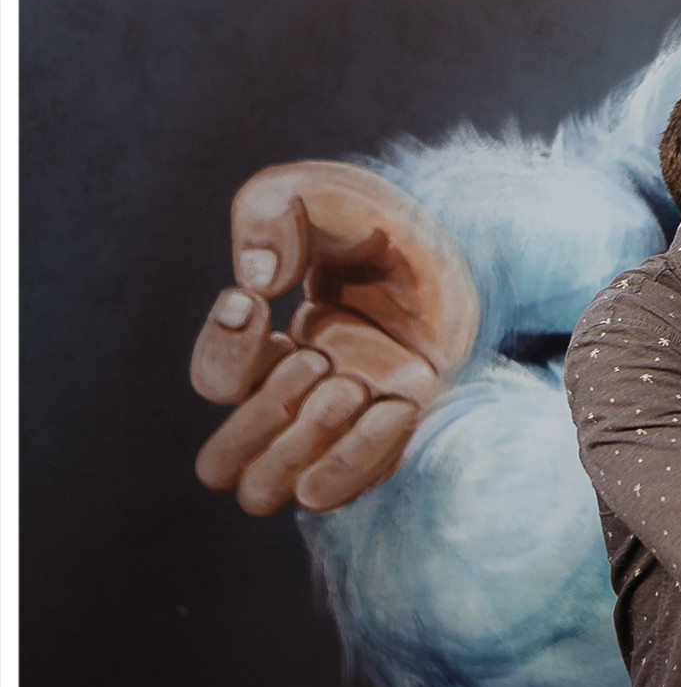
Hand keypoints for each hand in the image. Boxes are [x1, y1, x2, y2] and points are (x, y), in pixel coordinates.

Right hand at [190, 161, 479, 514]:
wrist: (461, 246)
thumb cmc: (377, 222)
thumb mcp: (315, 193)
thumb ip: (267, 215)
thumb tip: (258, 282)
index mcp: (266, 349)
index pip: (213, 385)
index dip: (222, 348)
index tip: (255, 300)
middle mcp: (297, 400)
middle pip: (222, 467)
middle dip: (259, 417)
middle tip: (314, 358)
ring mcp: (345, 428)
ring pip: (268, 493)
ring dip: (302, 444)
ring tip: (351, 384)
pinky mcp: (394, 440)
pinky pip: (345, 493)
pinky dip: (359, 457)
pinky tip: (399, 402)